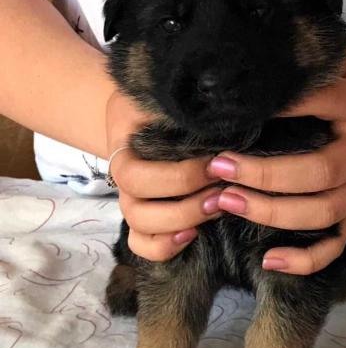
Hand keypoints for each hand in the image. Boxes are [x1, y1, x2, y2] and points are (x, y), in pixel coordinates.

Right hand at [106, 91, 220, 260]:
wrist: (142, 116)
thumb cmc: (161, 107)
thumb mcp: (166, 99)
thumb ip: (182, 109)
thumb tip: (220, 118)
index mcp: (123, 151)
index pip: (135, 175)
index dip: (178, 177)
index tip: (215, 166)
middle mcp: (124, 182)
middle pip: (136, 209)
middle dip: (184, 207)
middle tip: (220, 194)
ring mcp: (132, 203)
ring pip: (140, 230)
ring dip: (180, 224)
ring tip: (215, 209)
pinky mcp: (145, 221)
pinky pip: (142, 246)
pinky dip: (164, 248)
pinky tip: (193, 236)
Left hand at [208, 46, 345, 274]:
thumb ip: (314, 68)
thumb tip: (260, 74)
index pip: (322, 104)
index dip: (284, 109)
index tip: (239, 112)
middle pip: (318, 173)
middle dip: (264, 174)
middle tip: (219, 166)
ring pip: (321, 213)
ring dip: (273, 212)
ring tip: (227, 201)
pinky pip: (335, 245)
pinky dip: (305, 259)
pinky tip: (268, 260)